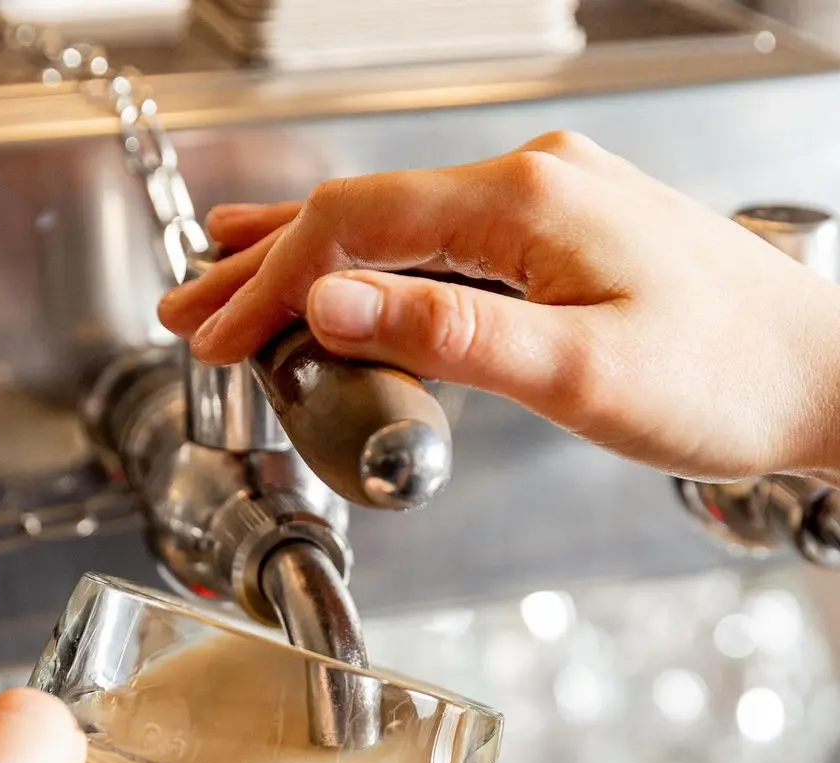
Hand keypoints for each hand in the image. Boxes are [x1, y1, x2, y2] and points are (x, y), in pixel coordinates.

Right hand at [159, 132, 839, 484]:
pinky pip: (437, 239)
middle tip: (186, 310)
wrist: (820, 375)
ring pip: (393, 222)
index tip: (217, 339)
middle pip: (360, 212)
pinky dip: (370, 264)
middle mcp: (530, 184)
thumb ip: (451, 333)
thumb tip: (333, 305)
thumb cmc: (724, 379)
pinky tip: (343, 277)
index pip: (355, 226)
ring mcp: (546, 204)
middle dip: (262, 264)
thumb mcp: (580, 373)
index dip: (271, 285)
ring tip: (225, 281)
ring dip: (305, 259)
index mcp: (526, 203)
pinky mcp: (559, 236)